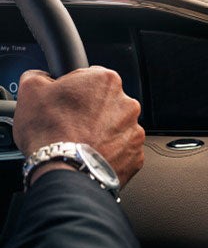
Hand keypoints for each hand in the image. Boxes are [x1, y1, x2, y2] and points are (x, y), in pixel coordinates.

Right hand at [13, 66, 144, 187]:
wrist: (65, 172)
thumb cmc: (49, 132)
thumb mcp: (30, 90)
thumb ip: (40, 75)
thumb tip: (43, 76)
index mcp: (106, 80)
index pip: (91, 77)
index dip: (74, 90)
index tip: (66, 102)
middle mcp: (127, 104)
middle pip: (107, 103)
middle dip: (91, 112)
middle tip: (70, 124)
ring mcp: (135, 131)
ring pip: (116, 128)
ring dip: (101, 133)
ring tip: (80, 142)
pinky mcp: (136, 155)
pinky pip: (122, 150)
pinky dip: (109, 152)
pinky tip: (91, 155)